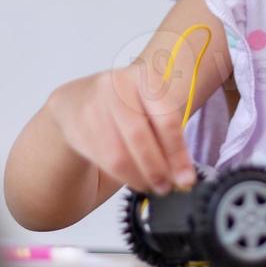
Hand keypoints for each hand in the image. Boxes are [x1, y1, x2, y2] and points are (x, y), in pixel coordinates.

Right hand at [45, 61, 196, 196]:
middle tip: (169, 187)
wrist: (78, 99)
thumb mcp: (150, 106)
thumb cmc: (126, 106)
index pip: (166, 118)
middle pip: (139, 137)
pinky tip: (135, 180)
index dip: (178, 153)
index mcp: (144, 78)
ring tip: (153, 186)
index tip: (187, 178)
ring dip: (140, 177)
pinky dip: (124, 177)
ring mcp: (94, 106)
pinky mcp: (78, 127)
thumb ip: (167, 135)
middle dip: (157, 169)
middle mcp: (117, 87)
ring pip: (119, 154)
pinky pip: (104, 161)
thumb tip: (182, 175)